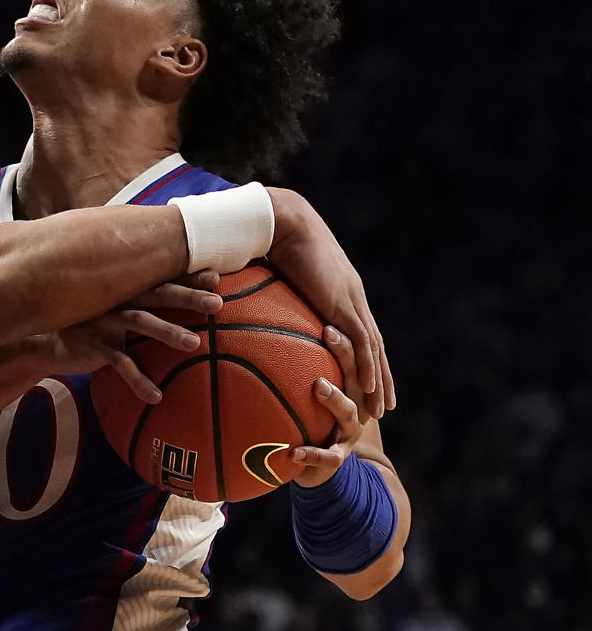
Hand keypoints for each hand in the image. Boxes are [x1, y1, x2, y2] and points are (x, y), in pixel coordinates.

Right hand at [30, 271, 222, 404]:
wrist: (47, 341)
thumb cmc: (91, 324)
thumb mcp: (115, 308)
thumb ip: (142, 304)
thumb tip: (181, 307)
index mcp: (128, 288)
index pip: (163, 278)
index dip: (188, 277)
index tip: (216, 277)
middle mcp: (118, 298)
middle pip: (158, 294)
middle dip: (188, 297)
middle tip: (217, 303)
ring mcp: (106, 320)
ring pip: (141, 322)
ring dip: (168, 331)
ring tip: (194, 343)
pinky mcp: (95, 344)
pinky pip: (120, 363)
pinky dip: (138, 380)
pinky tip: (156, 396)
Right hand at [265, 188, 393, 417]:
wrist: (284, 221)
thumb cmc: (273, 240)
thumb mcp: (274, 274)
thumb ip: (270, 294)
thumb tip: (247, 305)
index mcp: (340, 290)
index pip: (360, 331)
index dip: (366, 357)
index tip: (367, 380)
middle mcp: (352, 297)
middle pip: (374, 346)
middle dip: (380, 376)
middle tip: (384, 404)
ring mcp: (350, 301)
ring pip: (373, 350)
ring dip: (379, 381)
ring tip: (381, 408)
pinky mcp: (342, 304)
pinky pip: (360, 343)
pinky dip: (366, 367)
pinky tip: (367, 389)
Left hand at [288, 326, 366, 485]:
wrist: (316, 465)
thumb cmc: (303, 418)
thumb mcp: (297, 392)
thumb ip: (287, 366)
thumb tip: (259, 330)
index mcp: (347, 388)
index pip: (351, 358)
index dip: (342, 339)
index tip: (326, 319)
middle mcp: (355, 406)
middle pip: (358, 376)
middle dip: (345, 354)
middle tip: (328, 334)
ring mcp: (348, 432)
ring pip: (349, 413)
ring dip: (335, 398)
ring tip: (319, 385)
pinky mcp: (337, 457)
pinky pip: (328, 456)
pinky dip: (312, 454)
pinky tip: (294, 452)